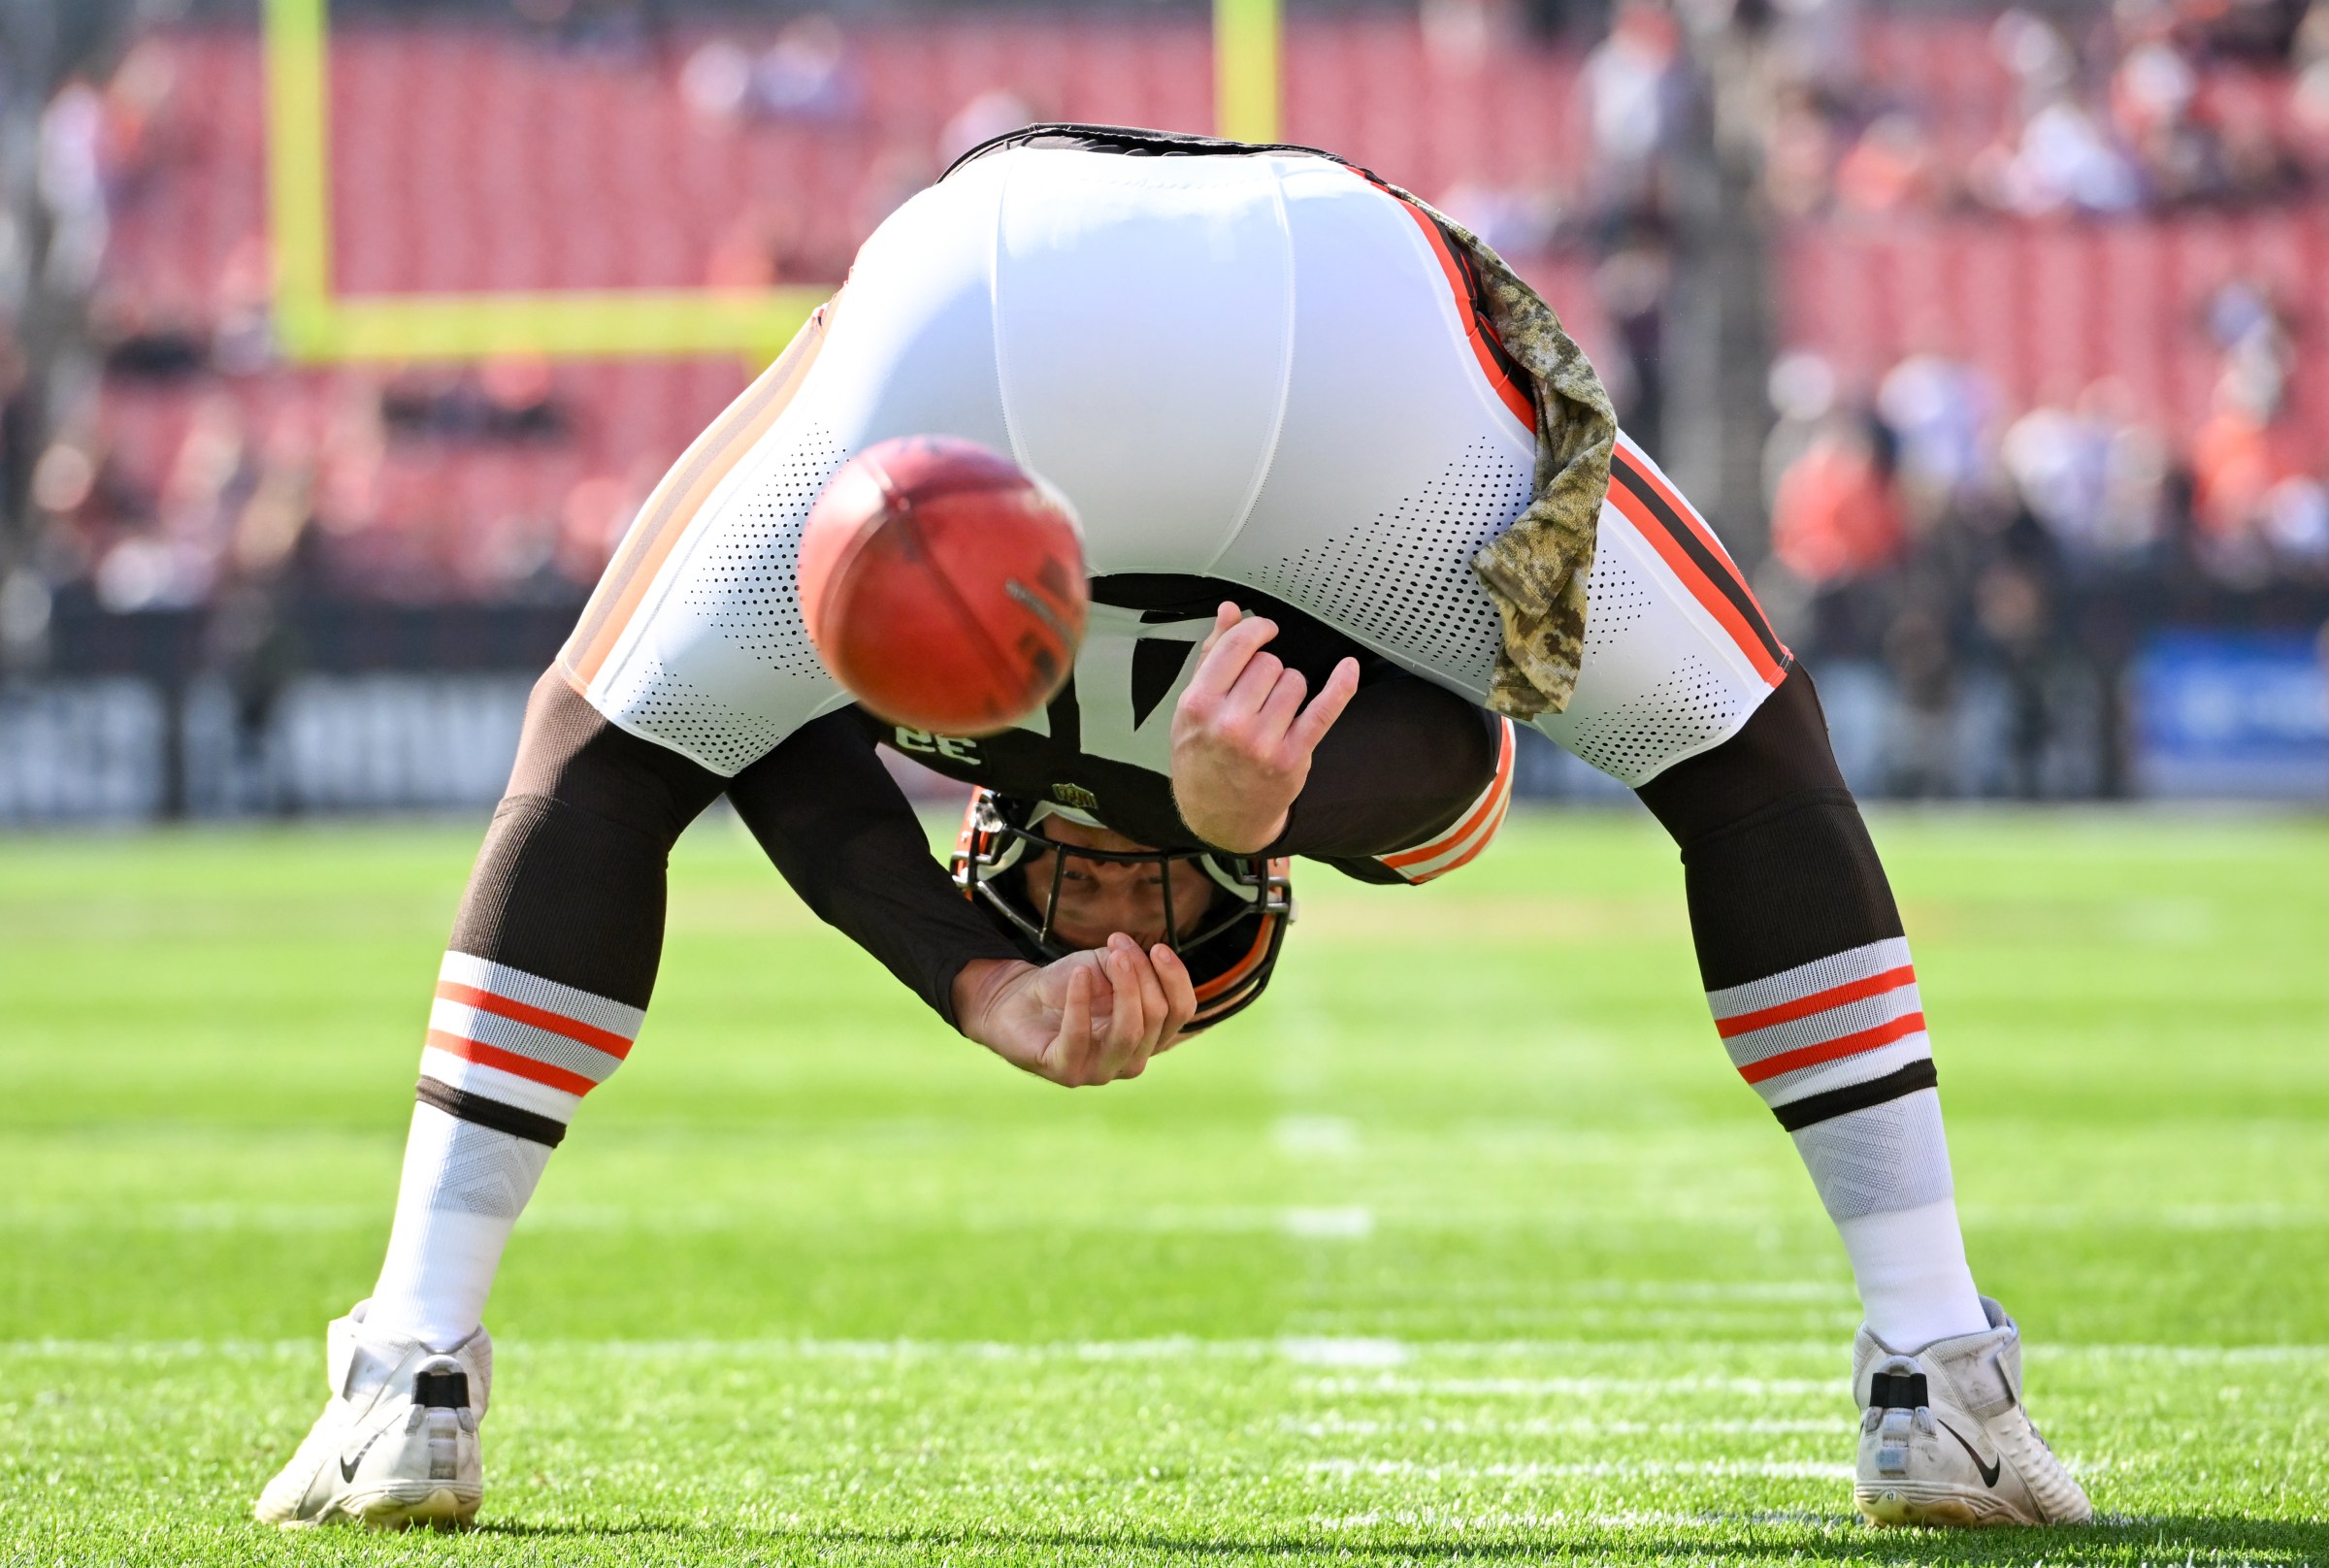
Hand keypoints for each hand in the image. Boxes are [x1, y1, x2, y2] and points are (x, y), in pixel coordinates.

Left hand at [951, 935, 1198, 1085]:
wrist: (1016, 1000)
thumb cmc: (1068, 986)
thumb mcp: (1107, 966)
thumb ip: (1133, 964)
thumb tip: (1150, 954)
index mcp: (1149, 1036)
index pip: (1181, 1012)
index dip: (1176, 978)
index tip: (1158, 947)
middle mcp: (1132, 1060)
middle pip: (1157, 1017)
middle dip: (1142, 975)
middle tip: (1119, 945)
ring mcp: (1100, 1071)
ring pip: (1129, 1032)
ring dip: (1124, 988)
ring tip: (1112, 956)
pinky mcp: (1066, 1072)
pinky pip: (1080, 1037)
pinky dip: (1080, 1002)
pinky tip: (1078, 976)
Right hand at [1169, 602, 1359, 853]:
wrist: (1217, 814)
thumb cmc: (1203, 756)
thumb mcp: (1193, 707)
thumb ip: (1212, 655)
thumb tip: (1230, 611)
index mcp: (1198, 704)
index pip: (1236, 645)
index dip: (1256, 630)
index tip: (1266, 630)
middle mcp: (1229, 724)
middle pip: (1269, 663)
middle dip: (1268, 670)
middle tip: (1256, 695)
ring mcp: (1263, 743)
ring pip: (1295, 682)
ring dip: (1289, 689)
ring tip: (1272, 713)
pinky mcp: (1293, 756)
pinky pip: (1324, 710)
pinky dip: (1340, 687)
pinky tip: (1348, 669)